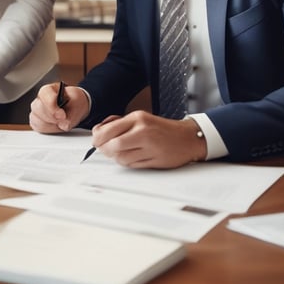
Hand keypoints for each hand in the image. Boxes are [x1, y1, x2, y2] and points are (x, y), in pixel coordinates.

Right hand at [29, 81, 89, 132]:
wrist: (74, 107)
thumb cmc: (74, 101)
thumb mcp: (78, 101)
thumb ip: (72, 112)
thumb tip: (64, 125)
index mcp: (48, 90)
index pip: (44, 95)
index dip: (52, 106)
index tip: (62, 115)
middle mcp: (39, 100)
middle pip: (38, 109)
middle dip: (53, 118)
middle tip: (64, 120)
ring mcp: (36, 111)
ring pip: (38, 121)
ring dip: (52, 125)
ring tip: (62, 122)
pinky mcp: (36, 122)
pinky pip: (39, 128)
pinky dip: (50, 130)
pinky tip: (57, 126)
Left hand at [91, 111, 206, 168]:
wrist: (187, 137)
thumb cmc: (160, 128)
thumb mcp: (139, 118)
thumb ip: (118, 123)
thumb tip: (98, 131)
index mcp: (137, 119)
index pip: (108, 131)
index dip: (97, 139)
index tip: (96, 141)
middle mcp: (143, 132)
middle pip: (113, 146)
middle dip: (105, 150)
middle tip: (105, 149)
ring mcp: (150, 147)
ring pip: (121, 158)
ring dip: (116, 158)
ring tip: (120, 153)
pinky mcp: (156, 160)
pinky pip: (133, 165)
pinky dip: (127, 163)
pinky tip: (131, 157)